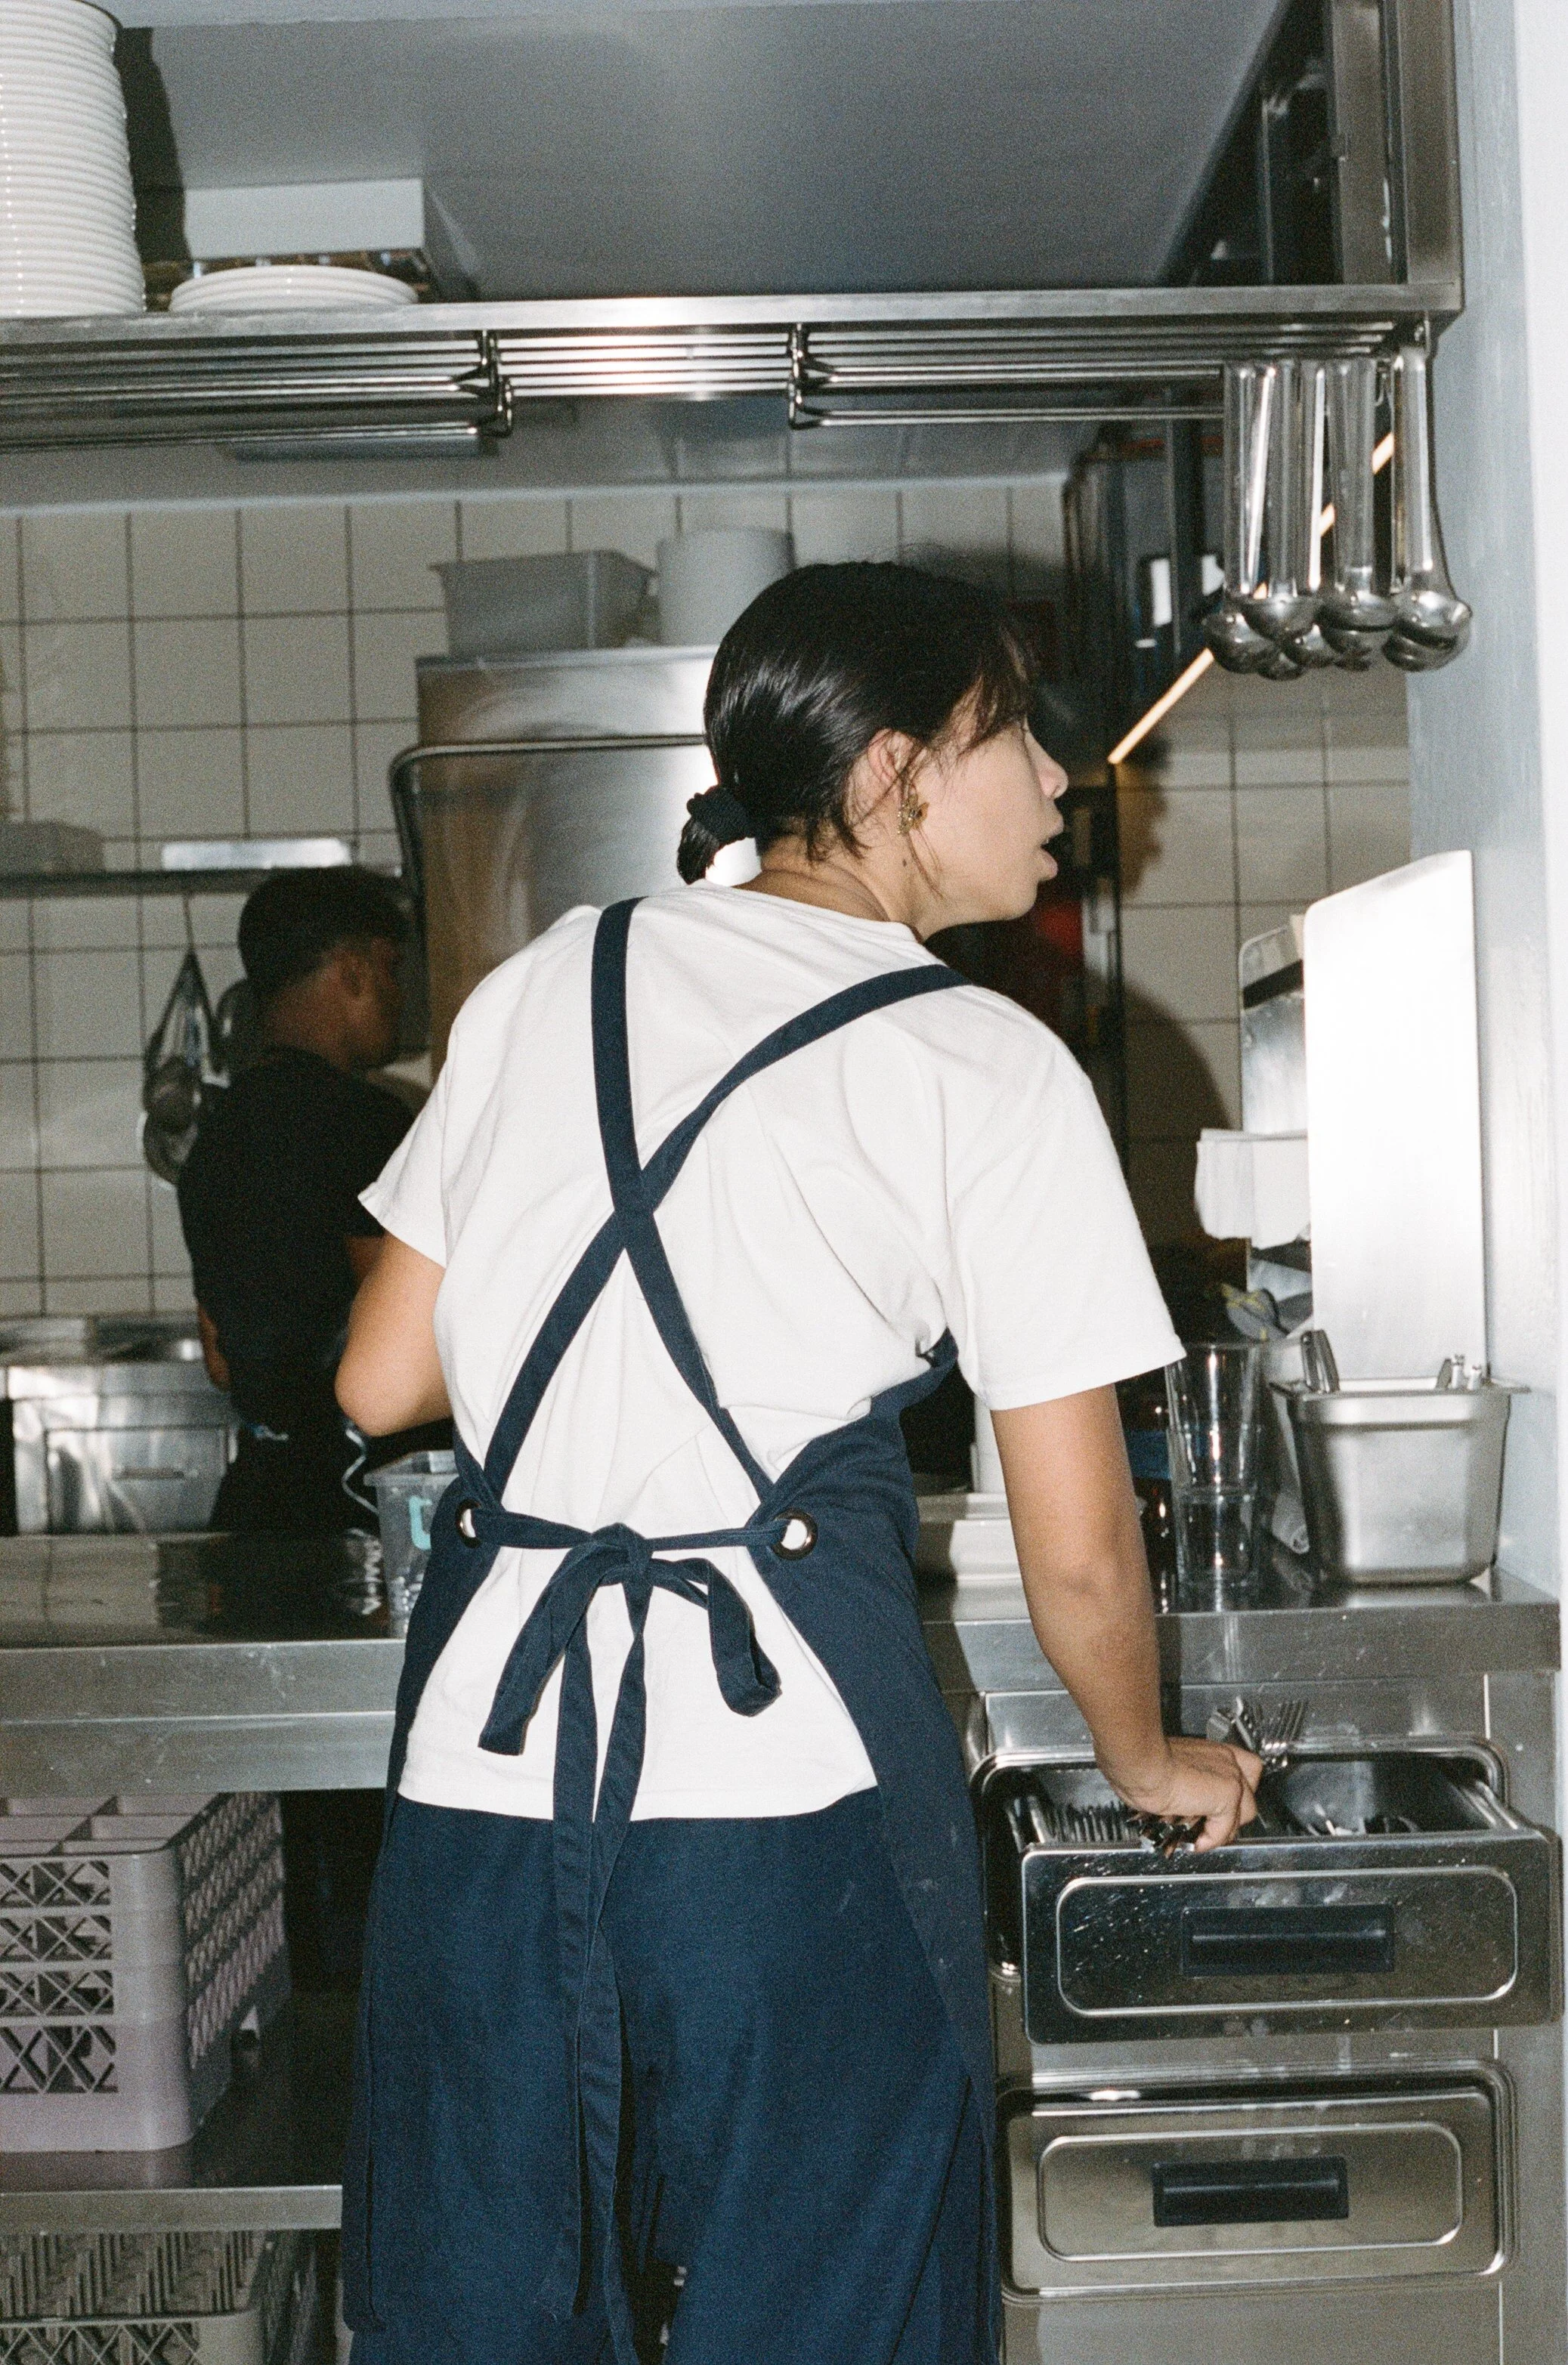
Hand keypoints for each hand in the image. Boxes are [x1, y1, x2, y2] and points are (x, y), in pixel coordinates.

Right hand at [1102, 1736, 1262, 1851]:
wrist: (1141, 1762)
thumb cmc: (1141, 1761)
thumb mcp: (1166, 1769)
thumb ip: (1182, 1782)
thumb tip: (1174, 1800)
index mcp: (1212, 1751)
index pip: (1245, 1767)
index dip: (1237, 1789)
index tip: (1220, 1804)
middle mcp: (1226, 1760)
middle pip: (1250, 1793)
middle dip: (1233, 1815)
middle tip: (1211, 1826)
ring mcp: (1231, 1776)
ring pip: (1246, 1813)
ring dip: (1224, 1830)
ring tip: (1202, 1837)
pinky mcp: (1228, 1795)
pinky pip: (1226, 1828)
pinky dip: (1211, 1840)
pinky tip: (1194, 1842)